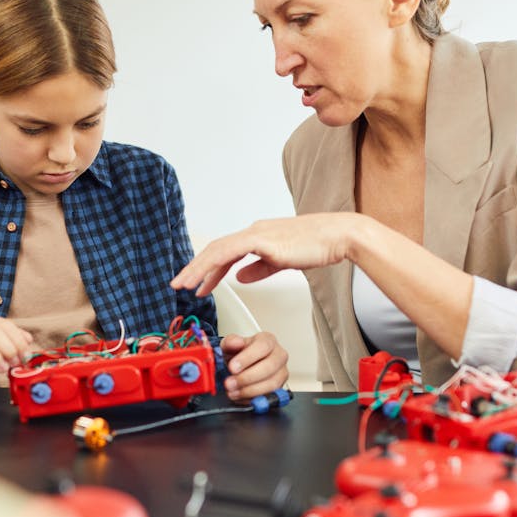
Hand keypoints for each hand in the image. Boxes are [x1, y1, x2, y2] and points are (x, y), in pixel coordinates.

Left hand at [171, 213, 363, 295]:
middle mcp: (253, 232)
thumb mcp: (282, 261)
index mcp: (258, 236)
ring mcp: (257, 234)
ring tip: (184, 283)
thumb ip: (259, 268)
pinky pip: (230, 251)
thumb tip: (239, 277)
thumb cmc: (317, 247)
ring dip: (198, 267)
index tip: (198, 285)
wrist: (337, 236)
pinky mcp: (263, 239)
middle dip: (195, 268)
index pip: (225, 252)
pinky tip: (206, 278)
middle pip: (215, 249)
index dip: (208, 269)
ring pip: (217, 249)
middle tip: (179, 284)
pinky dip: (214, 264)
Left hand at [221, 332, 288, 401]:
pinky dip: (254, 399)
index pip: (263, 346)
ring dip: (250, 390)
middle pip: (270, 366)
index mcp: (268, 341)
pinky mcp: (280, 388)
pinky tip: (241, 397)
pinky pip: (270, 396)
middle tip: (230, 383)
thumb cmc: (240, 354)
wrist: (243, 366)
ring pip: (272, 383)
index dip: (247, 358)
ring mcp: (282, 373)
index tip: (232, 368)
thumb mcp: (231, 345)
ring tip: (233, 392)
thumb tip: (235, 342)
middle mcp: (279, 355)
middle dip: (247, 377)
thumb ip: (231, 342)